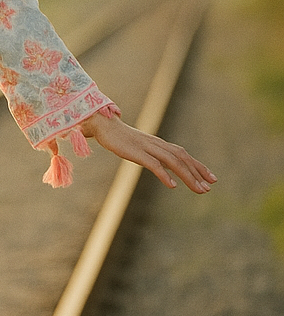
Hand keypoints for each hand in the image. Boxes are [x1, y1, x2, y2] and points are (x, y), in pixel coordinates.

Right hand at [78, 111, 216, 192]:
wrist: (103, 125)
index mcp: (159, 144)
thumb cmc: (119, 138)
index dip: (198, 166)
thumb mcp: (140, 147)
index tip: (211, 179)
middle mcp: (157, 144)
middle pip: (183, 158)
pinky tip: (172, 186)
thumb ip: (152, 156)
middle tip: (209, 188)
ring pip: (173, 162)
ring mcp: (147, 148)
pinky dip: (164, 175)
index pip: (184, 155)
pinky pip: (153, 164)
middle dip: (198, 173)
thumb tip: (164, 168)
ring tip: (198, 189)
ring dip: (188, 176)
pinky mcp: (136, 152)